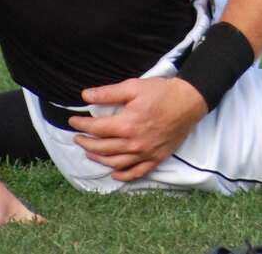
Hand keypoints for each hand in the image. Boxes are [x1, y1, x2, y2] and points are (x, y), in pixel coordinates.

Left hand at [69, 77, 207, 181]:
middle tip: (77, 138)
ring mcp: (145, 153)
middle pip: (103, 148)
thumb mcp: (133, 87)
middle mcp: (133, 143)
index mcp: (126, 125)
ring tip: (89, 152)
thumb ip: (108, 93)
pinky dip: (124, 175)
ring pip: (116, 162)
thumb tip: (85, 95)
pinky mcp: (156, 158)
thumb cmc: (161, 92)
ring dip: (99, 159)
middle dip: (86, 143)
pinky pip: (137, 172)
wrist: (188, 101)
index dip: (82, 125)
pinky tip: (115, 173)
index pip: (96, 129)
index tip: (73, 121)